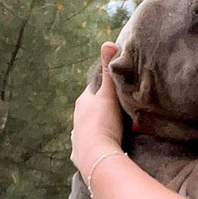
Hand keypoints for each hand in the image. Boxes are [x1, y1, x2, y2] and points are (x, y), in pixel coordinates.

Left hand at [71, 41, 124, 177]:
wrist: (97, 156)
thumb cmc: (103, 123)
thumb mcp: (109, 94)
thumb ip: (109, 70)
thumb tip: (108, 42)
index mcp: (82, 102)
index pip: (93, 90)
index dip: (105, 89)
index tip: (117, 90)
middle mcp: (76, 119)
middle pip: (91, 109)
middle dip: (102, 109)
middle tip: (120, 111)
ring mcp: (77, 138)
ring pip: (87, 128)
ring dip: (98, 127)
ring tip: (113, 130)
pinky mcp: (80, 154)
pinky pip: (87, 146)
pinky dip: (94, 145)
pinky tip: (101, 147)